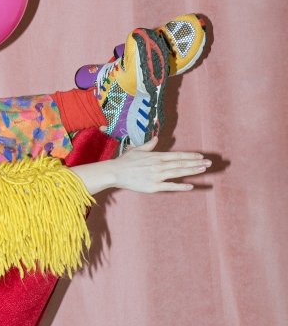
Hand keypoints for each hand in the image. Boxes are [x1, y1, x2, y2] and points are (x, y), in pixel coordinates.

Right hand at [73, 137, 211, 194]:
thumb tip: (156, 139)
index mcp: (157, 156)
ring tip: (203, 170)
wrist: (115, 172)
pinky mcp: (153, 186)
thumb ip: (149, 145)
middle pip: (181, 164)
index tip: (201, 156)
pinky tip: (190, 185)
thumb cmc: (125, 161)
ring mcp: (157, 176)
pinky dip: (180, 186)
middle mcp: (159, 165)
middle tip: (209, 163)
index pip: (177, 155)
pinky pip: (169, 186)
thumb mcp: (138, 150)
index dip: (190, 156)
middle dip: (196, 163)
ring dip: (192, 171)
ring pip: (178, 173)